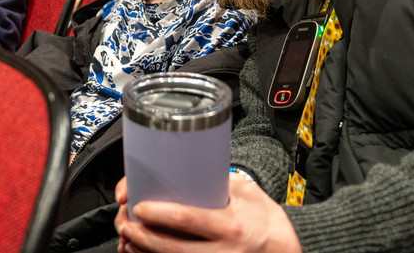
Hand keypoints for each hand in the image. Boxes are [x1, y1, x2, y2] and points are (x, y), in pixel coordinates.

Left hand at [115, 177, 300, 252]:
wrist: (289, 249)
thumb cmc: (265, 219)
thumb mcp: (244, 194)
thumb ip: (216, 184)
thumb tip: (177, 169)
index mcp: (230, 225)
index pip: (188, 219)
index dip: (158, 214)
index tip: (137, 205)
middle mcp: (222, 251)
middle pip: (171, 248)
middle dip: (141, 237)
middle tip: (124, 222)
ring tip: (127, 239)